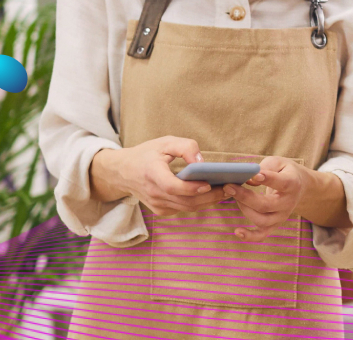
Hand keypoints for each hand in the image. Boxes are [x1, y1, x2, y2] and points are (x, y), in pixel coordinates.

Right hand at [89, 136, 224, 216]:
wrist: (123, 172)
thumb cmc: (146, 154)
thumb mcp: (164, 142)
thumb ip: (185, 147)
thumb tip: (202, 163)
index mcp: (151, 174)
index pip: (173, 187)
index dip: (192, 188)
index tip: (209, 184)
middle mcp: (153, 193)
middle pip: (185, 201)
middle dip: (210, 197)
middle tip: (229, 188)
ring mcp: (157, 205)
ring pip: (187, 208)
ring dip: (208, 201)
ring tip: (226, 191)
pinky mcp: (161, 211)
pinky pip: (183, 209)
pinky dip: (199, 203)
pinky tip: (212, 194)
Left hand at [228, 156, 312, 240]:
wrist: (299, 186)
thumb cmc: (283, 171)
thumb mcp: (278, 162)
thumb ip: (265, 168)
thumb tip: (250, 180)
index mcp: (292, 184)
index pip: (282, 183)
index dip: (268, 179)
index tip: (254, 175)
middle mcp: (288, 203)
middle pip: (266, 205)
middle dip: (245, 197)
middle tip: (229, 186)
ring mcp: (282, 216)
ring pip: (262, 220)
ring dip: (244, 209)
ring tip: (234, 196)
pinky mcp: (275, 224)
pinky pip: (263, 235)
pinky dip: (250, 236)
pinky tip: (237, 232)